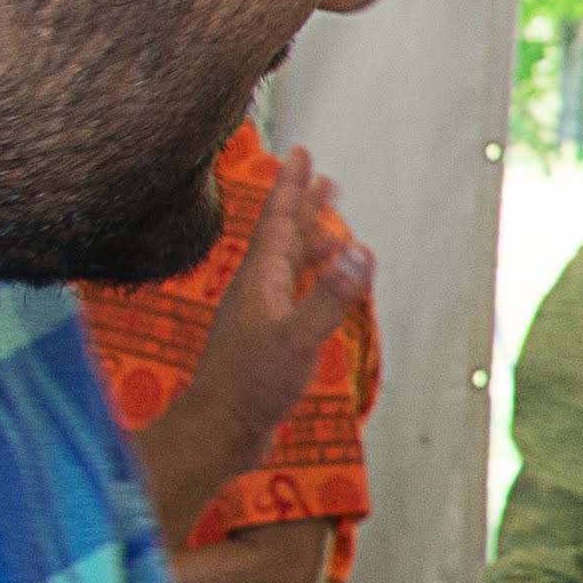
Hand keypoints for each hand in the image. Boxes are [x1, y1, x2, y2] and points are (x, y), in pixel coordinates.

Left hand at [175, 149, 374, 461]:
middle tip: (322, 178)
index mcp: (260, 280)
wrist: (221, 428)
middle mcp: (257, 290)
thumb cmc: (252, 384)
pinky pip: (293, 292)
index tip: (300, 153)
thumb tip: (361, 252)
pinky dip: (312, 278)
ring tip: (332, 227)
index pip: (278, 222)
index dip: (291, 187)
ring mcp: (260, 313)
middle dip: (303, 205)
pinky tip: (322, 286)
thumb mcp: (298, 337)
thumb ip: (330, 296)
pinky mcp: (267, 336)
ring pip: (287, 265)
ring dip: (309, 241)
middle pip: (283, 236)